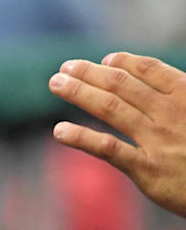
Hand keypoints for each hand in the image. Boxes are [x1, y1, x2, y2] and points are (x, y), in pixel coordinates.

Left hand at [49, 52, 185, 217]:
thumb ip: (181, 98)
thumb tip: (152, 86)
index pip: (149, 70)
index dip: (123, 62)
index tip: (104, 60)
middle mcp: (171, 113)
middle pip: (122, 85)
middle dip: (89, 74)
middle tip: (64, 68)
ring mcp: (157, 140)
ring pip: (110, 108)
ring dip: (79, 93)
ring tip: (56, 84)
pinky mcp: (147, 169)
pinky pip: (108, 149)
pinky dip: (81, 137)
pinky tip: (59, 131)